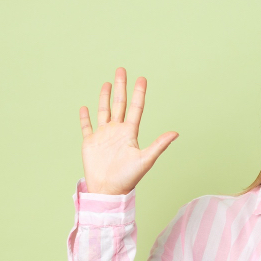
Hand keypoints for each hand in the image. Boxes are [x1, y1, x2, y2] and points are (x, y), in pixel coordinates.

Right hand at [78, 67, 178, 194]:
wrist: (108, 190)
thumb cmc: (128, 178)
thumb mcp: (145, 160)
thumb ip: (159, 145)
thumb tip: (176, 133)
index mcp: (130, 133)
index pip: (136, 108)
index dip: (139, 93)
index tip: (141, 78)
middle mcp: (117, 131)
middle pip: (119, 104)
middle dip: (121, 87)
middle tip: (121, 69)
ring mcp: (103, 136)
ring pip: (104, 111)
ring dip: (105, 97)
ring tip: (107, 83)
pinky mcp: (90, 143)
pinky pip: (87, 126)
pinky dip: (85, 117)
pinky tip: (84, 107)